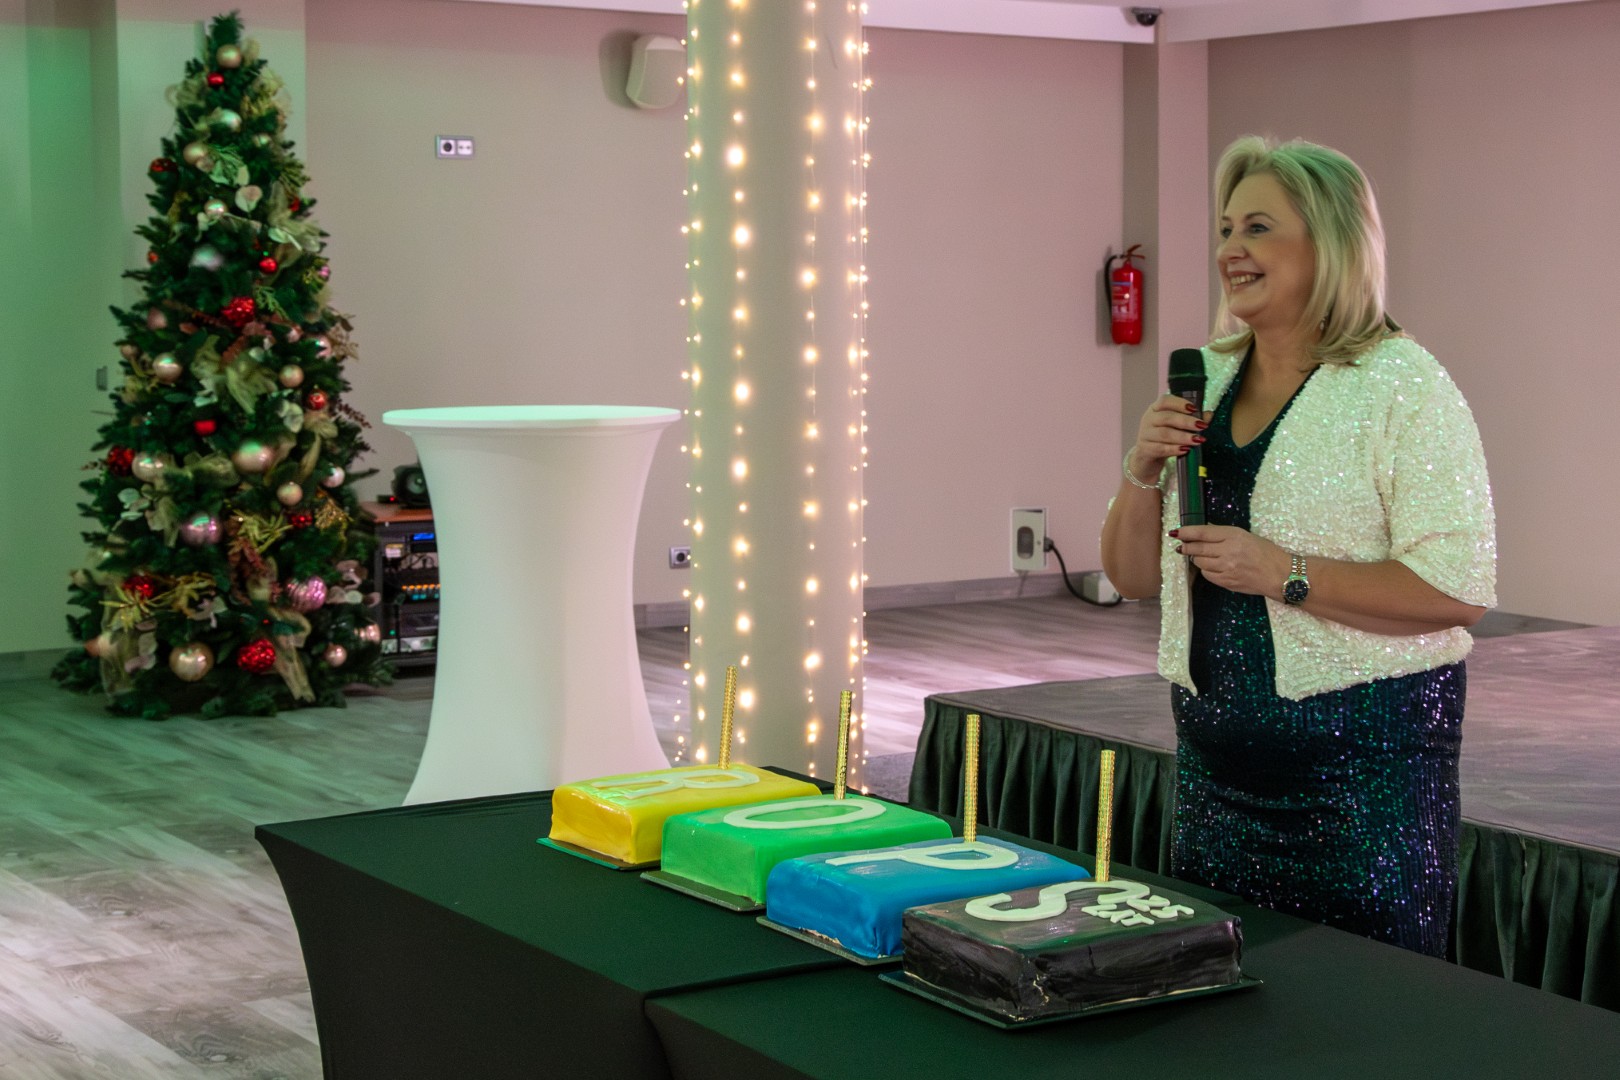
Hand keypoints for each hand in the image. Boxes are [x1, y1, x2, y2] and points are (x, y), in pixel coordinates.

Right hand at [1129, 396, 1209, 484]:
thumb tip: (1209, 415)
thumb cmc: (1163, 439)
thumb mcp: (1176, 428)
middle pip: (1166, 417)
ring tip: (1197, 440)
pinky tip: (1186, 450)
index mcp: (1155, 409)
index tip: (1194, 408)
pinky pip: (1161, 448)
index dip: (1179, 403)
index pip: (1165, 401)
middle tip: (1201, 426)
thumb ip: (1191, 420)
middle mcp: (1148, 419)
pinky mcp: (1145, 449)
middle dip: (1186, 421)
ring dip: (1183, 437)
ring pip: (1164, 434)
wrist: (1146, 458)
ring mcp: (1145, 435)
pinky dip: (1174, 449)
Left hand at [1173, 525, 1290, 598]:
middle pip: (1197, 548)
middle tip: (1181, 545)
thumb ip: (1224, 534)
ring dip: (1196, 558)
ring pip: (1199, 562)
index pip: (1203, 532)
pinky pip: (1207, 575)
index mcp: (1234, 536)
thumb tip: (1204, 531)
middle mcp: (1228, 551)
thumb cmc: (1266, 552)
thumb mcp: (1246, 536)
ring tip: (1200, 556)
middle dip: (1186, 546)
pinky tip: (1211, 567)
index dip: (1187, 532)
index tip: (1177, 532)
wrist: (1279, 575)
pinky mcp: (1226, 582)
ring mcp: (1226, 568)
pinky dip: (1206, 570)